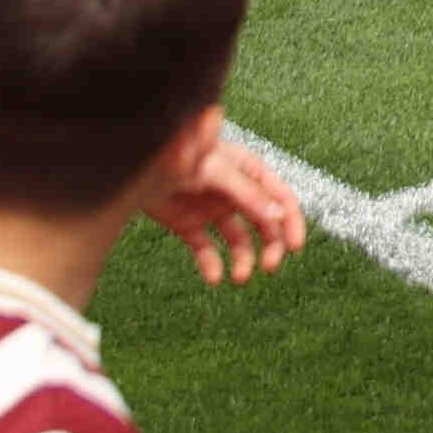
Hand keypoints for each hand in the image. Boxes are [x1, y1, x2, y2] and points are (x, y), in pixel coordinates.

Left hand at [142, 130, 307, 284]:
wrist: (137, 161)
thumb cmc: (181, 154)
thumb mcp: (218, 171)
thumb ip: (249, 194)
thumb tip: (279, 216)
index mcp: (248, 172)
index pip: (280, 197)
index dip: (291, 222)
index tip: (295, 247)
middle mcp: (234, 192)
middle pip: (263, 223)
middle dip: (270, 246)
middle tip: (269, 267)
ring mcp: (212, 210)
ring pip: (238, 240)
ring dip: (243, 260)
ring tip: (238, 277)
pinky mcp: (188, 225)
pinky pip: (205, 249)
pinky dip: (211, 264)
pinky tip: (213, 277)